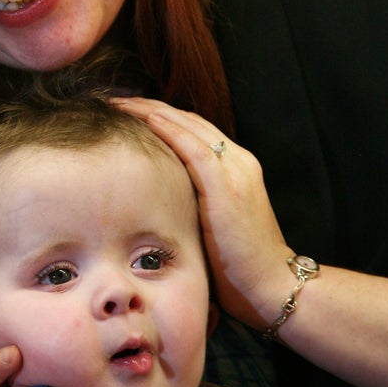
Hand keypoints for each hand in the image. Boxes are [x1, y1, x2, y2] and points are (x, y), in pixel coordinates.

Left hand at [114, 98, 292, 328]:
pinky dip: (169, 130)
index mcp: (236, 167)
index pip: (193, 129)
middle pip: (188, 120)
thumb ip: (192, 202)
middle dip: (149, 106)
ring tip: (120, 104)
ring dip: (152, 111)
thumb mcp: (213, 223)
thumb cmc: (238, 266)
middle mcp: (238, 161)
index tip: (126, 110)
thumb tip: (154, 200)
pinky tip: (145, 119)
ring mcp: (236, 171)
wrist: (272, 286)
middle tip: (115, 100)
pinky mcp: (228, 188)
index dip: (159, 115)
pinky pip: (195, 149)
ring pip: (189, 126)